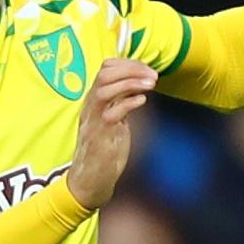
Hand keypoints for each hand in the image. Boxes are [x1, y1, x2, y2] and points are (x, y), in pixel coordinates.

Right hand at [66, 58, 158, 210]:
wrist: (91, 179)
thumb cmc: (105, 150)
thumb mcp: (115, 120)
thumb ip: (122, 103)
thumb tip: (139, 86)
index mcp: (95, 100)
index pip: (106, 69)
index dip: (128, 64)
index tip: (147, 69)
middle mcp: (91, 106)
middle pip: (104, 74)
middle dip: (131, 69)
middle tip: (152, 75)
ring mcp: (94, 120)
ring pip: (105, 89)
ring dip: (130, 82)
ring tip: (151, 83)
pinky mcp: (100, 136)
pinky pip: (112, 113)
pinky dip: (128, 103)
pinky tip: (143, 101)